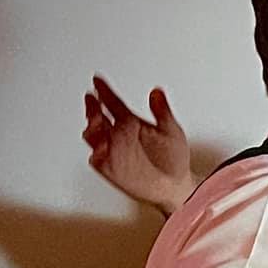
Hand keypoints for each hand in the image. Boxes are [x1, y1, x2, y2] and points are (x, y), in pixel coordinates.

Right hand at [83, 76, 193, 215]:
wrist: (175, 187)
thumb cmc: (173, 159)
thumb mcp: (171, 132)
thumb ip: (162, 112)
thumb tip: (157, 92)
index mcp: (129, 121)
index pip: (113, 102)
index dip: (104, 91)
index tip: (98, 80)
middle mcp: (118, 134)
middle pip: (97, 117)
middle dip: (93, 108)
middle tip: (93, 100)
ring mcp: (112, 150)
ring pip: (93, 136)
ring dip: (92, 128)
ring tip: (96, 121)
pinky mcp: (110, 167)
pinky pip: (98, 159)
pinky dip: (96, 152)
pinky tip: (101, 146)